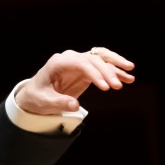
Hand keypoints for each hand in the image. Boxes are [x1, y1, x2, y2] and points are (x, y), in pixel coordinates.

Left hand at [15, 47, 134, 114]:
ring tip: (129, 78)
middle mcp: (70, 59)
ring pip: (101, 59)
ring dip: (116, 67)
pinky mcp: (85, 70)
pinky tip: (127, 78)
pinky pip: (102, 67)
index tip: (105, 87)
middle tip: (117, 86)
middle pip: (94, 60)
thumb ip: (59, 103)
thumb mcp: (44, 102)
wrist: (34, 95)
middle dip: (107, 72)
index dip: (95, 73)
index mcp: (58, 62)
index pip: (81, 63)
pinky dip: (115, 71)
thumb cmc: (37, 97)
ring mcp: (79, 63)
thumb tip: (75, 105)